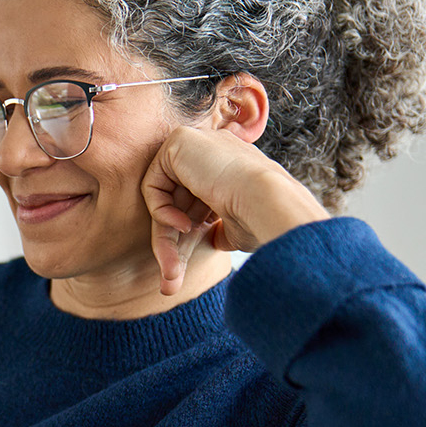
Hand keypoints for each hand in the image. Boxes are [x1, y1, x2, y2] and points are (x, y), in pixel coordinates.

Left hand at [142, 126, 330, 294]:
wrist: (272, 202)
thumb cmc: (262, 220)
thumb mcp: (237, 228)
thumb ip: (219, 228)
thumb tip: (214, 239)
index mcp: (230, 169)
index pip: (195, 206)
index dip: (188, 239)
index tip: (181, 273)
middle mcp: (213, 153)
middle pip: (176, 205)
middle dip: (170, 246)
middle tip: (169, 285)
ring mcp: (197, 144)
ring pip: (163, 200)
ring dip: (163, 240)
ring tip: (172, 273)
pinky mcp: (180, 141)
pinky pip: (153, 184)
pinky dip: (161, 211)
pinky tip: (182, 225)